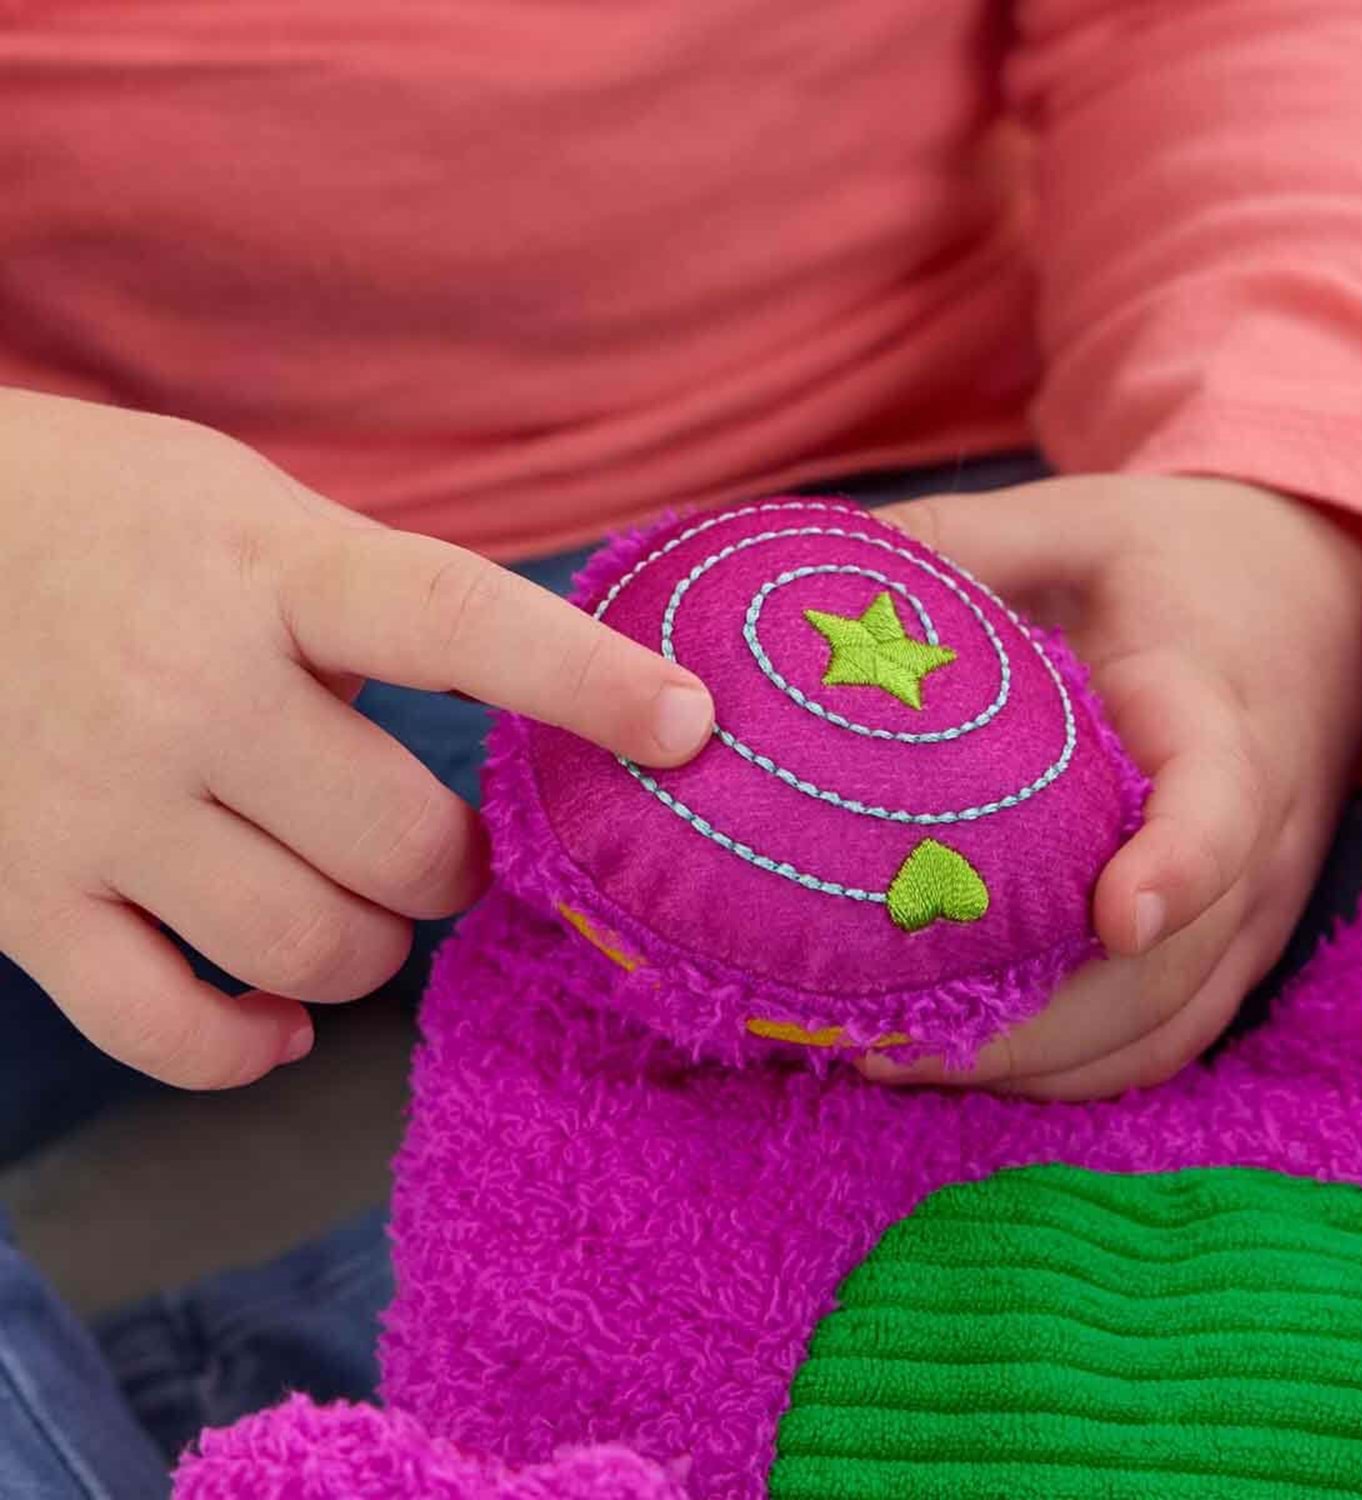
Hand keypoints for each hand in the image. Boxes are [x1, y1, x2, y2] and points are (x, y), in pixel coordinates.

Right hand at [0, 390, 712, 1087]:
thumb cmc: (114, 524)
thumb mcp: (258, 516)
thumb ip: (383, 606)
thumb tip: (528, 708)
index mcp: (268, 570)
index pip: (458, 620)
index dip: (588, 680)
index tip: (692, 724)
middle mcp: (186, 691)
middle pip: (403, 844)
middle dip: (458, 867)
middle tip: (446, 848)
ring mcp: (96, 807)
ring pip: (314, 946)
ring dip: (376, 948)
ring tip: (358, 902)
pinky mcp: (22, 899)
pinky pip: (171, 1033)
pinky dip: (251, 1046)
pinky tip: (278, 1014)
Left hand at [860, 474, 1361, 1099]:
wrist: (1299, 596)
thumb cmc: (1171, 562)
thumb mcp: (1073, 522)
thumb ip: (960, 541)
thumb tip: (812, 574)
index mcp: (1218, 718)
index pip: (1223, 806)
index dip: (1180, 864)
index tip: (1116, 915)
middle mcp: (1259, 835)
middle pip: (1171, 966)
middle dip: (1036, 1024)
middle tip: (886, 1035)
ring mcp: (1249, 904)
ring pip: (1161, 1026)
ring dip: (1036, 1064)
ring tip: (893, 1058)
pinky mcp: (1228, 942)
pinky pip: (1162, 1038)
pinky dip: (1070, 1071)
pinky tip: (964, 1060)